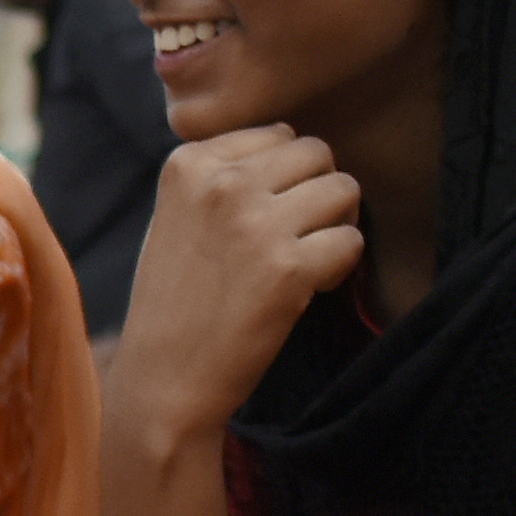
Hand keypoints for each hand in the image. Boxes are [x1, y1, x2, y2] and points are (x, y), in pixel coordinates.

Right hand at [114, 128, 367, 435]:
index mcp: (188, 163)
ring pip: (343, 189)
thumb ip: (225, 175)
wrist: (164, 380)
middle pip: (317, 152)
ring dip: (334, 225)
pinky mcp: (288, 268)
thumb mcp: (179, 215)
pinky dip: (340, 268)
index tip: (262, 220)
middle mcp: (222, 183)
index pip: (278, 135)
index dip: (285, 178)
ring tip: (303, 262)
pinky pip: (351, 241)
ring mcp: (255, 223)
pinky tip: (307, 290)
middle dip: (318, 193)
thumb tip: (295, 144)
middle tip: (296, 239)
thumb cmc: (177, 301)